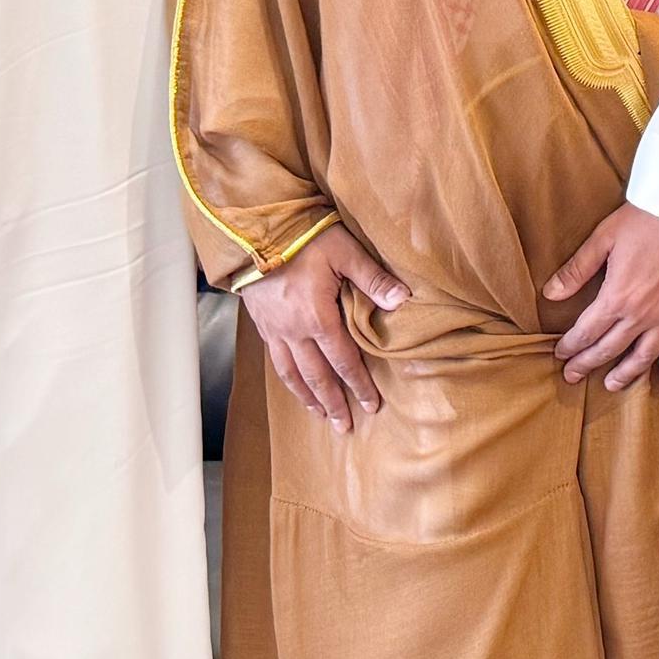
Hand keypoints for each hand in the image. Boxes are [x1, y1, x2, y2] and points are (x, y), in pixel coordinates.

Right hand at [240, 224, 408, 433]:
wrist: (255, 232)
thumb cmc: (303, 238)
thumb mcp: (344, 251)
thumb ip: (373, 279)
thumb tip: (403, 301)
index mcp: (317, 317)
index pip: (343, 360)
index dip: (358, 384)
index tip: (371, 405)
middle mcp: (294, 331)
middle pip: (317, 377)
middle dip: (333, 403)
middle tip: (345, 426)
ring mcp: (275, 330)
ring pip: (293, 374)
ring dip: (308, 398)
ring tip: (320, 416)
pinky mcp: (262, 325)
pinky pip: (276, 361)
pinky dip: (288, 380)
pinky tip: (295, 386)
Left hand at [542, 206, 658, 390]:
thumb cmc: (649, 218)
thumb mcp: (605, 237)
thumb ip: (577, 269)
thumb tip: (550, 294)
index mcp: (617, 297)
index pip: (587, 332)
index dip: (571, 347)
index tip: (560, 356)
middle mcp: (642, 315)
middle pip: (610, 348)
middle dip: (588, 364)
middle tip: (573, 377)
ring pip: (645, 355)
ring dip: (627, 373)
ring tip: (612, 385)